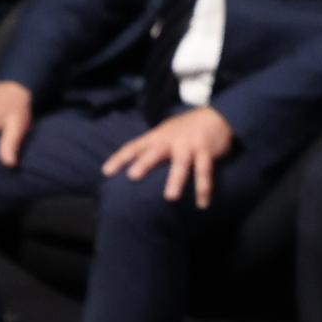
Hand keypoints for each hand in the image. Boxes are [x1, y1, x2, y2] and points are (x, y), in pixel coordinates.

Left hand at [105, 104, 234, 203]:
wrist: (215, 116)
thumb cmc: (185, 130)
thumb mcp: (164, 134)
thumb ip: (151, 148)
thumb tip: (131, 169)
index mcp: (156, 137)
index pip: (134, 147)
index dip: (119, 159)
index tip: (106, 172)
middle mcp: (170, 140)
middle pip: (155, 152)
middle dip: (144, 164)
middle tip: (132, 177)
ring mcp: (188, 146)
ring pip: (181, 164)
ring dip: (176, 180)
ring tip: (170, 198)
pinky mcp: (206, 151)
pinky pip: (204, 172)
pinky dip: (203, 189)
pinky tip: (202, 204)